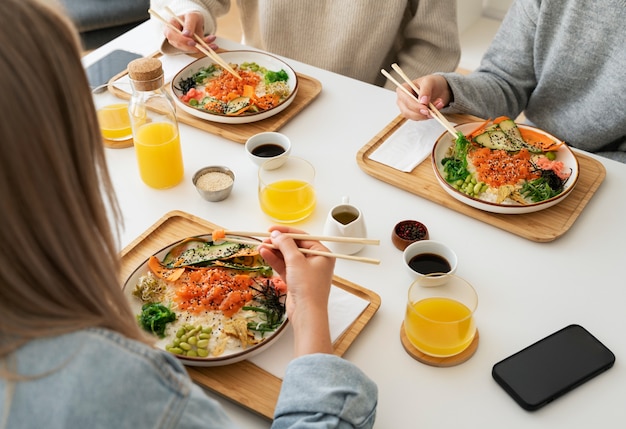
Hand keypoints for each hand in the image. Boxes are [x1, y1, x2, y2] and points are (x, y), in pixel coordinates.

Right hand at [163, 12, 217, 52]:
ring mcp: (182, 43)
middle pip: (180, 45)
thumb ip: (189, 24)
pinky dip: (207, 47)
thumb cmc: (191, 16)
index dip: (181, 40)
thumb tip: (186, 35)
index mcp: (170, 27)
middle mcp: (174, 37)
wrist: (197, 20)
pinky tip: (214, 45)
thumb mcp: (191, 16)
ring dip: (202, 48)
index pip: (171, 36)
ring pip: (190, 49)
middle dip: (192, 47)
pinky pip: (198, 48)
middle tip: (203, 47)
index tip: (192, 42)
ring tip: (213, 46)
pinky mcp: (191, 47)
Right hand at [259, 226, 333, 355]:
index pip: (303, 237)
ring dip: (274, 251)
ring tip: (260, 246)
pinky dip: (275, 260)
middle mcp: (316, 261)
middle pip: (294, 246)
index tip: (272, 229)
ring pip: (288, 256)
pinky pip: (285, 266)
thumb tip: (276, 234)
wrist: (307, 313)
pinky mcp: (296, 281)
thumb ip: (285, 244)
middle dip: (279, 243)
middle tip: (265, 239)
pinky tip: (264, 253)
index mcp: (322, 254)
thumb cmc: (307, 286)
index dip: (287, 232)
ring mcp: (305, 272)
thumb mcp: (296, 261)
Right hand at [396, 74, 450, 120]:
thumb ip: (425, 90)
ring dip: (427, 114)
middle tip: (434, 111)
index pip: (406, 101)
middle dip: (422, 113)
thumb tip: (423, 101)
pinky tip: (436, 109)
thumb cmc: (430, 82)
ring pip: (414, 117)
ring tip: (438, 106)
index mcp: (402, 90)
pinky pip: (420, 118)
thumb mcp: (429, 82)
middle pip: (408, 112)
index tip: (426, 109)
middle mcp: (402, 100)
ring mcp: (406, 108)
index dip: (415, 106)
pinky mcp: (413, 114)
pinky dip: (429, 115)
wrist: (437, 88)